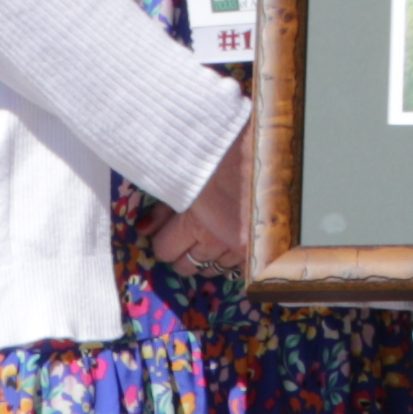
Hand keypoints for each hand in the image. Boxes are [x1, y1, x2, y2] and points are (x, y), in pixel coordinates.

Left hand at [151, 130, 250, 272]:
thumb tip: (145, 227)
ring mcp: (243, 246)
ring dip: (207, 256)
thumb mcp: (189, 178)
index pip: (165, 251)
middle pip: (187, 266)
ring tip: (209, 238)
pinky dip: (232, 257)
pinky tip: (231, 242)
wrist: (268, 144)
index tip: (165, 232)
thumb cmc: (224, 155)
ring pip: (214, 268)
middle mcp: (219, 241)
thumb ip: (165, 208)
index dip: (162, 241)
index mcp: (197, 223)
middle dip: (182, 252)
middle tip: (185, 237)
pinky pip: (240, 266)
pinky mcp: (264, 246)